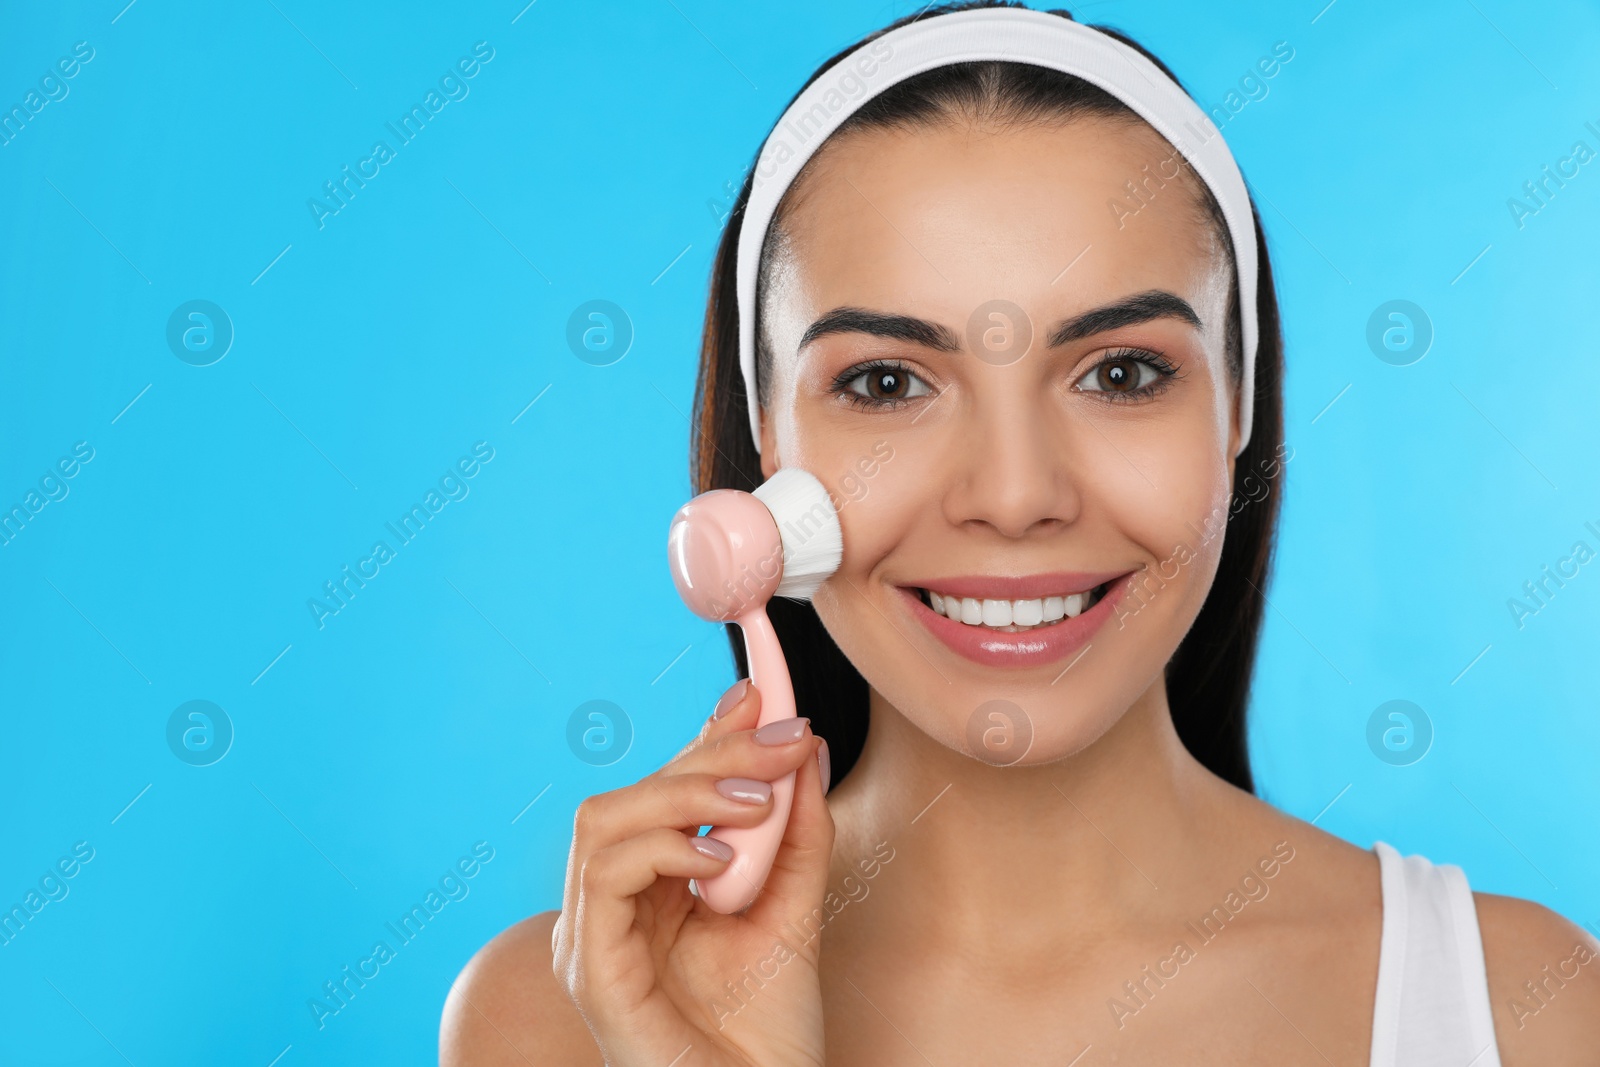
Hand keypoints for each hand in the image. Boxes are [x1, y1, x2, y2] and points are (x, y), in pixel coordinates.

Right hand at [551, 679, 834, 1066]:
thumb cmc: (769, 1034)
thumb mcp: (794, 909)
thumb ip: (796, 832)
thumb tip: (804, 745)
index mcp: (650, 891)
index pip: (664, 792)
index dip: (706, 737)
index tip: (759, 692)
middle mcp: (611, 907)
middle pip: (635, 792)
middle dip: (712, 753)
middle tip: (783, 738)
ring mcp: (592, 937)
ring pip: (606, 818)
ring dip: (686, 792)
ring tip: (758, 802)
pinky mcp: (590, 968)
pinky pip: (605, 875)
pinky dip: (664, 847)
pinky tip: (722, 861)